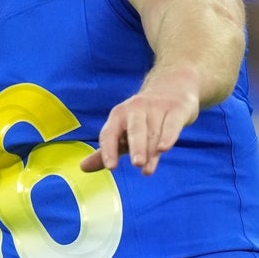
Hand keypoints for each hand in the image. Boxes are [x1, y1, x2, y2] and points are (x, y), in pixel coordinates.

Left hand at [79, 73, 199, 175]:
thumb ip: (106, 151)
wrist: (172, 87)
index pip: (109, 133)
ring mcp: (156, 108)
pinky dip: (168, 136)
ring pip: (153, 132)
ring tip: (147, 170)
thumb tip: (83, 168)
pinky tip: (164, 149)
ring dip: (151, 151)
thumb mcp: (123, 132)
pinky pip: (171, 124)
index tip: (111, 167)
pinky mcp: (176, 109)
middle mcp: (135, 109)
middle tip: (136, 163)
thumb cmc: (142, 118)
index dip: (109, 150)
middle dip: (135, 147)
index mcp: (118, 115)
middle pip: (134, 130)